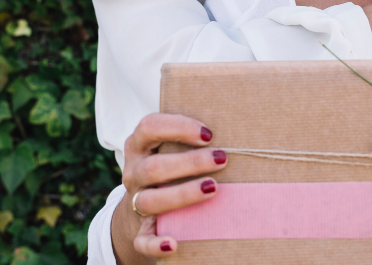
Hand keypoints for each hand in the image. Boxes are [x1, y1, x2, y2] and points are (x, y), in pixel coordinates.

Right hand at [111, 113, 225, 262]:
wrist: (145, 209)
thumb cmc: (171, 168)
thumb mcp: (170, 148)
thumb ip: (191, 140)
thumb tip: (236, 129)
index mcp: (139, 146)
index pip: (149, 127)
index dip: (178, 127)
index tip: (208, 134)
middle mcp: (134, 173)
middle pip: (154, 167)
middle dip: (190, 162)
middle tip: (222, 159)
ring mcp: (135, 202)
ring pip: (150, 201)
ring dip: (182, 195)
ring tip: (213, 188)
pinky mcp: (140, 230)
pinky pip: (143, 240)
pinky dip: (155, 244)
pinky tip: (173, 243)